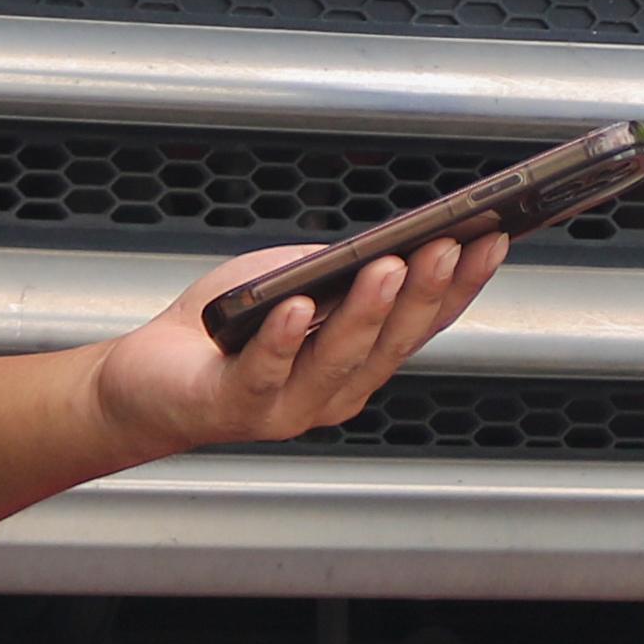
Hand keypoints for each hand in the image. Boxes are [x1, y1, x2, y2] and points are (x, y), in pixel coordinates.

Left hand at [91, 234, 507, 457]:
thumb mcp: (296, 285)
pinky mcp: (232, 405)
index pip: (423, 322)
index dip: (462, 284)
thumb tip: (390, 245)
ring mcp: (289, 406)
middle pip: (391, 341)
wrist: (148, 377)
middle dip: (425, 290)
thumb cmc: (229, 326)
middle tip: (450, 244)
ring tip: (387, 265)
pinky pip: (264, 372)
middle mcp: (337, 392)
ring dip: (367, 311)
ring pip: (338, 359)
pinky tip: (298, 306)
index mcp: (361, 362)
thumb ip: (339, 275)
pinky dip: (284, 340)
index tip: (494, 236)